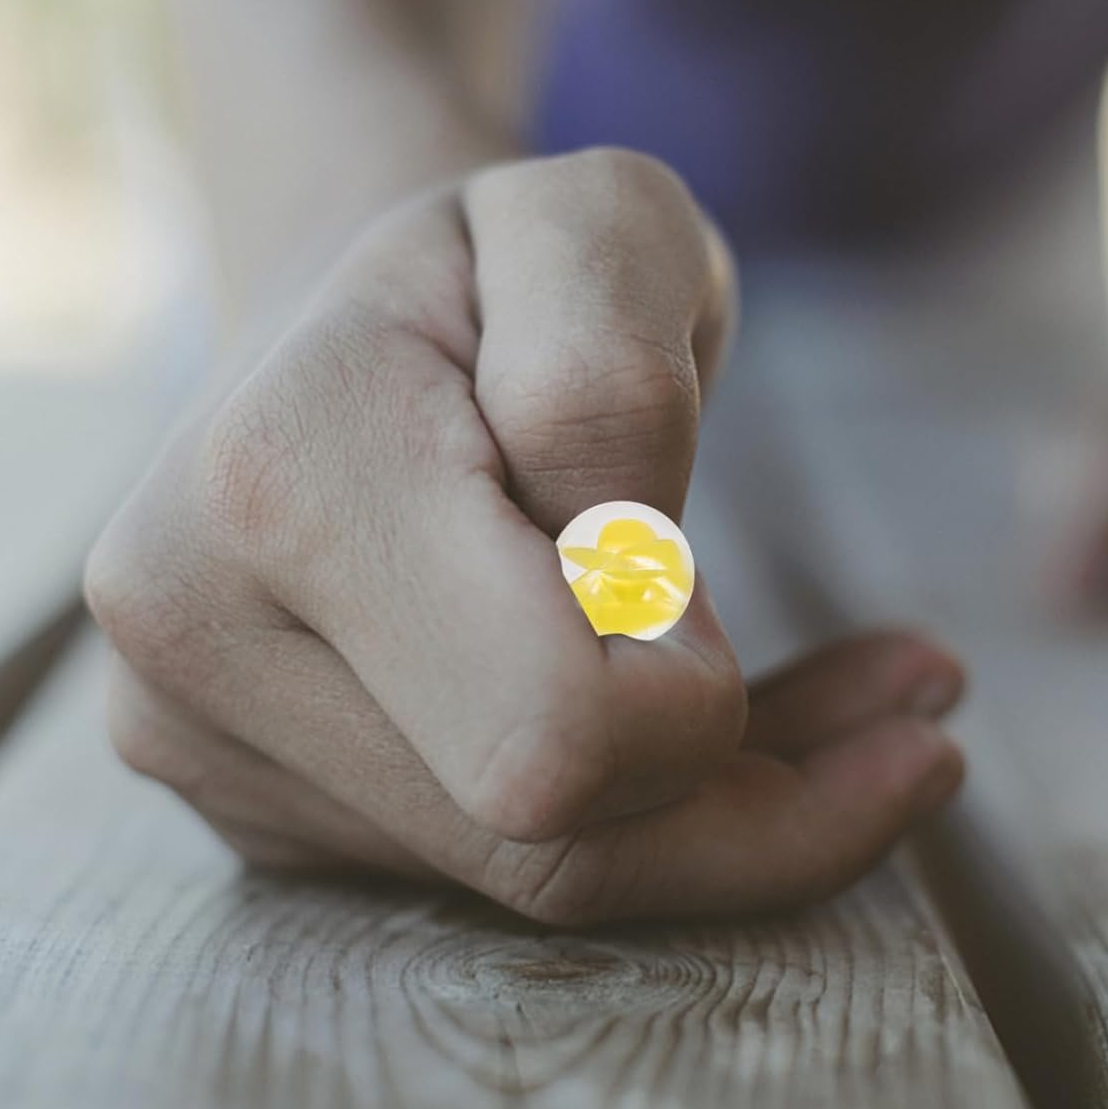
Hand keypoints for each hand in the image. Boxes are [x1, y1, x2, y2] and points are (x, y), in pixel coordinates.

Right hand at [86, 149, 965, 924]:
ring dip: (733, 809)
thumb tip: (624, 609)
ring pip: (544, 880)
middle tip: (910, 697)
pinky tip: (737, 742)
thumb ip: (615, 381)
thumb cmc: (499, 269)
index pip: (558, 730)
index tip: (717, 579)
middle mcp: (197, 641)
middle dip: (754, 783)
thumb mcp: (608, 228)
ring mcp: (212, 746)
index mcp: (281, 479)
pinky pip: (499, 877)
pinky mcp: (262, 808)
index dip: (700, 692)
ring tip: (854, 705)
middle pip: (556, 848)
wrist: (343, 329)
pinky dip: (650, 825)